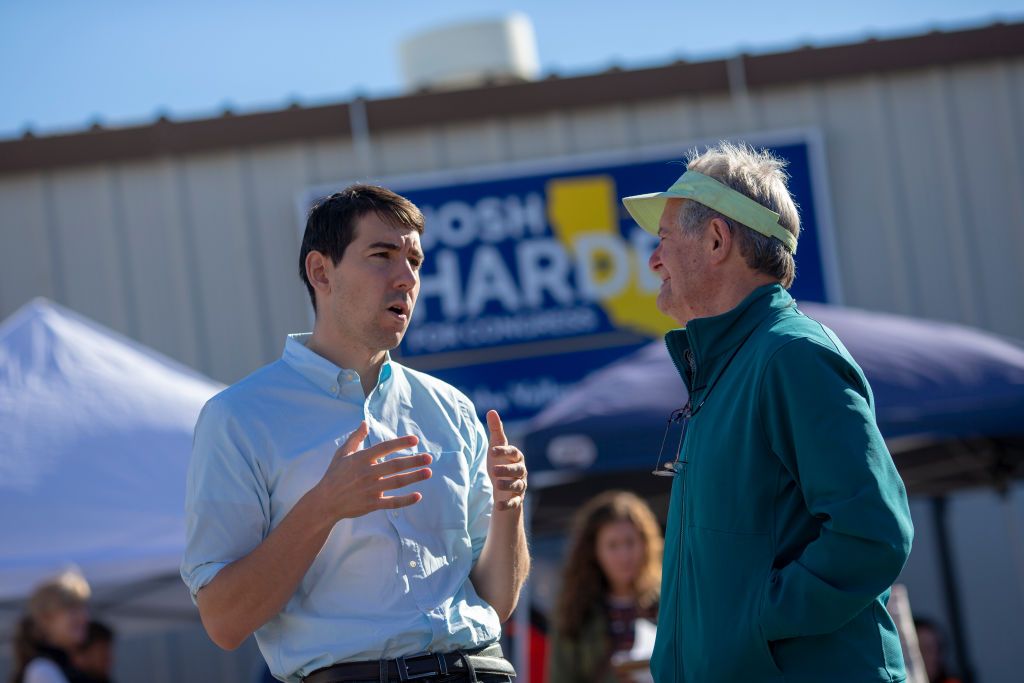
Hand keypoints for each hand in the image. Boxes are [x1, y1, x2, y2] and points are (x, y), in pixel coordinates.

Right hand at [314, 421, 431, 521]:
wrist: (325, 502)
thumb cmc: (334, 475)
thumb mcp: (342, 454)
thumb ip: (355, 438)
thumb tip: (364, 422)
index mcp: (361, 459)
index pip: (384, 448)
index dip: (400, 443)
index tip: (415, 440)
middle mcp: (367, 473)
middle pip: (394, 466)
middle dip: (413, 461)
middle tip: (429, 458)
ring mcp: (370, 489)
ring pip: (396, 483)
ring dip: (414, 477)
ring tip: (428, 472)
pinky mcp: (372, 504)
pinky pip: (391, 503)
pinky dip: (405, 501)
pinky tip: (418, 496)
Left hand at [486, 410, 526, 511]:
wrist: (503, 489)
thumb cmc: (500, 463)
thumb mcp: (496, 448)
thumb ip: (496, 430)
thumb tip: (492, 411)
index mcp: (516, 457)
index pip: (513, 452)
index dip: (504, 451)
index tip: (492, 451)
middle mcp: (521, 471)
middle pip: (518, 470)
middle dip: (507, 470)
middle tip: (493, 470)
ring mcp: (520, 486)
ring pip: (517, 486)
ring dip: (508, 485)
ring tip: (496, 485)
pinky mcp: (516, 500)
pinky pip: (514, 503)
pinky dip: (507, 505)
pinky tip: (497, 506)